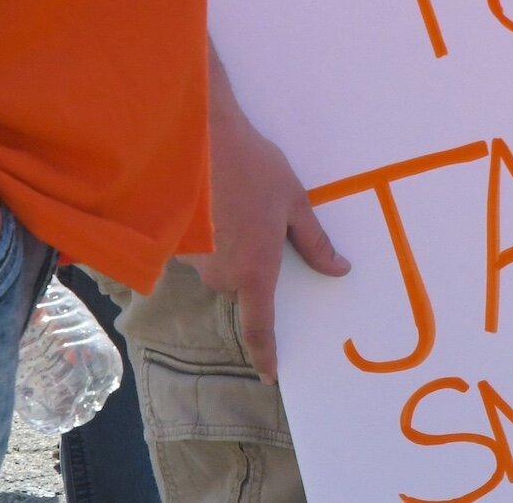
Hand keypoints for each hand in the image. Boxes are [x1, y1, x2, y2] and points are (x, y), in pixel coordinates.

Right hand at [181, 95, 349, 382]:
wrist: (198, 138)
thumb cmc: (252, 168)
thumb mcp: (294, 201)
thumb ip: (314, 241)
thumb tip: (339, 270)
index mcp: (255, 270)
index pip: (260, 326)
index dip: (266, 353)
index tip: (271, 373)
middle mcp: (221, 275)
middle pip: (241, 282)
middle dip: (250, 258)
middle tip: (257, 217)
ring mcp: (193, 260)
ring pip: (219, 263)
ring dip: (228, 241)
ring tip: (236, 199)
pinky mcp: (174, 241)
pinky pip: (199, 247)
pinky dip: (208, 230)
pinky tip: (214, 199)